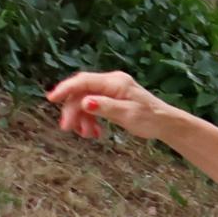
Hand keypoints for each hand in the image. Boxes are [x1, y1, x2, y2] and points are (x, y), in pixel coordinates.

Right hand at [48, 69, 175, 142]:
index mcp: (115, 82)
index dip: (66, 89)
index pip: (84, 81)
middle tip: (68, 128)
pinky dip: (89, 120)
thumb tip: (85, 102)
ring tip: (87, 135)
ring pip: (84, 102)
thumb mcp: (128, 114)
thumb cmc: (151, 118)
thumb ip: (106, 107)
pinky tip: (93, 133)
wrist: (165, 124)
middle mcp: (110, 83)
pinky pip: (91, 108)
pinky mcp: (109, 101)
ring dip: (81, 118)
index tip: (51, 99)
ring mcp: (109, 92)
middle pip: (81, 93)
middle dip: (73, 111)